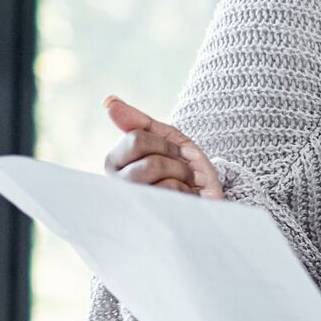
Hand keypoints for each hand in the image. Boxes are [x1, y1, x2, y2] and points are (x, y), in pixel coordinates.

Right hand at [103, 95, 223, 198]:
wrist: (211, 204)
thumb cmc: (188, 172)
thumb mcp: (169, 141)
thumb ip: (140, 123)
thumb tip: (108, 102)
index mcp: (116, 162)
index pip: (136, 139)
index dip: (165, 145)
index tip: (174, 155)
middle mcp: (118, 185)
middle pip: (149, 161)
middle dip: (177, 163)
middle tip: (183, 172)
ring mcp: (133, 204)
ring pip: (160, 177)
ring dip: (184, 177)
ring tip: (185, 187)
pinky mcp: (150, 218)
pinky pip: (171, 195)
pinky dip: (189, 194)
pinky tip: (185, 203)